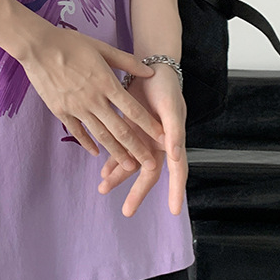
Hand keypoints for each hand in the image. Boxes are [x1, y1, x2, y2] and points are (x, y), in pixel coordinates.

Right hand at [18, 23, 164, 171]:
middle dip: (137, 148)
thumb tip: (150, 72)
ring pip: (101, 135)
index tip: (162, 138)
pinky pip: (77, 132)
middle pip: (120, 129)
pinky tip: (96, 152)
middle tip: (150, 164)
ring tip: (129, 166)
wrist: (38, 47)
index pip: (133, 110)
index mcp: (106, 83)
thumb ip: (127, 62)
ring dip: (117, 152)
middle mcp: (94, 99)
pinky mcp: (61, 111)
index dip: (149, 126)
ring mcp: (77, 107)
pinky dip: (88, 143)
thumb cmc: (70, 43)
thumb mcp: (102, 48)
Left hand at [97, 63, 187, 216]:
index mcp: (173, 141)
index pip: (177, 172)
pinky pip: (121, 149)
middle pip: (149, 174)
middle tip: (126, 211)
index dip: (176, 191)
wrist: (151, 67)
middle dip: (137, 192)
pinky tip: (102, 170)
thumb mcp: (171, 107)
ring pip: (132, 163)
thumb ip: (174, 131)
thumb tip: (175, 156)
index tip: (174, 211)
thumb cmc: (165, 87)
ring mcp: (144, 137)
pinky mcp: (130, 128)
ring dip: (119, 176)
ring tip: (102, 188)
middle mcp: (159, 144)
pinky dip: (112, 159)